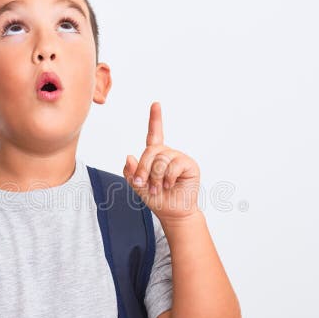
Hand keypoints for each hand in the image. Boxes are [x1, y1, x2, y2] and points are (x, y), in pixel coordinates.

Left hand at [123, 101, 200, 223]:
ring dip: (156, 177)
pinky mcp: (189, 165)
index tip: (156, 104)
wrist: (172, 212)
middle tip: (143, 183)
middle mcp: (168, 154)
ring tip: (158, 188)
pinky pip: (174, 165)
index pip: (155, 134)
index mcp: (156, 156)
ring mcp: (179, 159)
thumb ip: (131, 173)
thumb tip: (129, 156)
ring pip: (161, 160)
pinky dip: (168, 177)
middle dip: (144, 168)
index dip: (155, 119)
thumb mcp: (139, 187)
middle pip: (151, 151)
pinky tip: (169, 185)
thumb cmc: (158, 199)